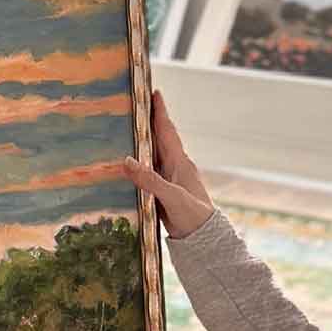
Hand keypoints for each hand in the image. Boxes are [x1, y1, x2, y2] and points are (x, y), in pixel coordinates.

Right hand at [118, 90, 216, 239]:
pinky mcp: (166, 190)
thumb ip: (150, 180)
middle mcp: (176, 166)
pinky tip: (132, 160)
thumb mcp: (170, 197)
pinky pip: (151, 168)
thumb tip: (126, 160)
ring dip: (145, 138)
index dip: (160, 111)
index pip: (167, 131)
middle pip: (160, 137)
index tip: (154, 92)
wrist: (204, 238)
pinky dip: (142, 159)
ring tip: (131, 125)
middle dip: (150, 119)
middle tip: (138, 102)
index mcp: (180, 162)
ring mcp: (171, 177)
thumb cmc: (192, 216)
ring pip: (155, 152)